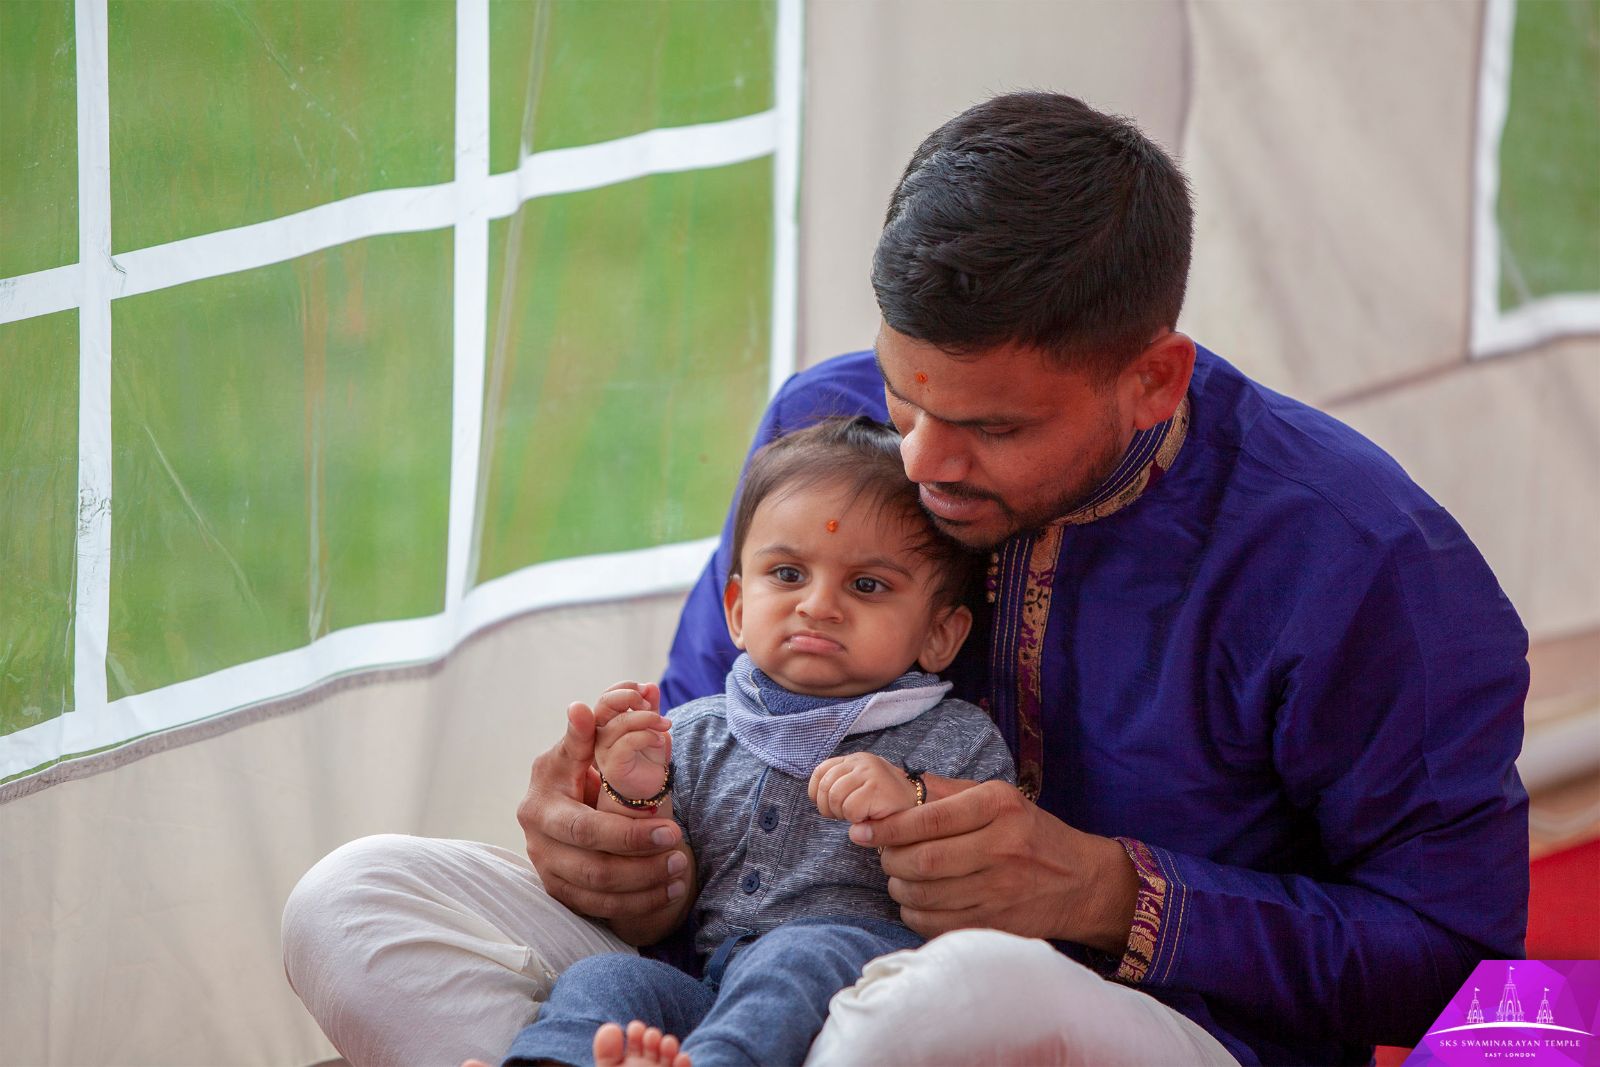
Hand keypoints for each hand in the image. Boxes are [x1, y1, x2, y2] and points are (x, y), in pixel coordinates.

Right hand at [517, 682, 688, 920]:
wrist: (571, 807)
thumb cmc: (584, 768)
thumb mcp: (586, 748)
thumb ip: (593, 731)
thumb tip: (592, 704)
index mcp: (544, 795)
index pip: (587, 824)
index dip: (629, 832)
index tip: (673, 827)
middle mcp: (538, 835)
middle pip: (593, 862)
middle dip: (641, 857)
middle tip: (679, 843)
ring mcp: (546, 866)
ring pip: (598, 888)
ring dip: (645, 882)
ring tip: (680, 866)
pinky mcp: (559, 889)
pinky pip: (600, 907)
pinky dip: (639, 902)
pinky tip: (670, 889)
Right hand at [593, 684, 672, 803]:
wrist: (649, 790)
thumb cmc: (647, 758)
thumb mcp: (651, 727)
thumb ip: (649, 708)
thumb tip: (651, 686)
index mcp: (606, 723)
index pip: (608, 696)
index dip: (626, 687)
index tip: (648, 690)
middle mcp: (599, 735)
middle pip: (605, 703)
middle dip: (630, 696)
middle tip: (650, 704)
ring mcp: (603, 751)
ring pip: (620, 723)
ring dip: (647, 718)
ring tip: (665, 725)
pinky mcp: (612, 766)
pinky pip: (627, 743)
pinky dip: (647, 736)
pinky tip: (659, 741)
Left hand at [808, 753, 918, 822]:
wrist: (918, 811)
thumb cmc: (884, 805)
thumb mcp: (858, 788)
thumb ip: (838, 784)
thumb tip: (814, 795)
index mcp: (855, 759)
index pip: (820, 771)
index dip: (817, 793)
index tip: (829, 807)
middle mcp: (863, 761)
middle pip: (825, 786)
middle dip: (829, 808)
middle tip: (846, 816)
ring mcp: (871, 772)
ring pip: (834, 797)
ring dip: (843, 814)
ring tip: (859, 816)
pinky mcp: (877, 788)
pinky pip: (850, 809)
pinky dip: (855, 820)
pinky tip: (869, 818)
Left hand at [847, 780, 1138, 953]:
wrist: (1082, 883)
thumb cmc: (1032, 834)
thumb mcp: (1000, 798)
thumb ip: (947, 792)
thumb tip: (892, 786)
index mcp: (999, 807)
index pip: (928, 819)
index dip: (887, 827)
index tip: (861, 830)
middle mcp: (1001, 847)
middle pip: (922, 860)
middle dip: (889, 859)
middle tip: (881, 854)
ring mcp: (1000, 891)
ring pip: (925, 895)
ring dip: (898, 886)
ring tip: (898, 876)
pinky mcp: (996, 924)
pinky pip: (936, 924)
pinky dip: (914, 913)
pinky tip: (916, 900)